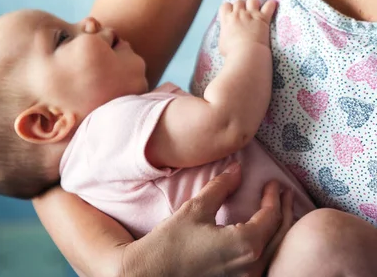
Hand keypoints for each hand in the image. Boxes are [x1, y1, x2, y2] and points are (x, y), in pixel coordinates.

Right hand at [120, 163, 291, 276]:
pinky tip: (263, 235)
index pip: (271, 217)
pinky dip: (268, 245)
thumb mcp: (197, 208)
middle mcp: (251, 267)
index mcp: (246, 245)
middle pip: (279, 236)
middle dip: (284, 211)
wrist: (151, 274)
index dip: (273, 197)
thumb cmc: (172, 242)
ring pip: (273, 252)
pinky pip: (262, 263)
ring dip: (279, 229)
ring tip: (279, 210)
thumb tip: (238, 168)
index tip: (272, 182)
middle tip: (284, 193)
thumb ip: (222, 187)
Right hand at [219, 0, 276, 55]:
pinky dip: (270, 5)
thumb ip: (224, 36)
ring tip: (256, 9)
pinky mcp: (262, 18)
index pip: (225, 6)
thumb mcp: (222, 44)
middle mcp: (238, 14)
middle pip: (239, 1)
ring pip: (252, 0)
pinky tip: (271, 5)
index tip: (231, 14)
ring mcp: (251, 15)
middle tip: (244, 14)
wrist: (246, 54)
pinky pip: (268, 6)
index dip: (229, 8)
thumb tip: (226, 36)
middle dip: (241, 6)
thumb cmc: (233, 53)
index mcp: (227, 20)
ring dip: (254, 3)